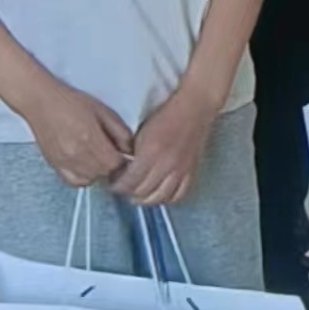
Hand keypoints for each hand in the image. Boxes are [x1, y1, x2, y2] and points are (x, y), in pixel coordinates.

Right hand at [24, 84, 132, 188]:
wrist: (41, 102)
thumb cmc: (72, 102)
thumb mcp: (104, 111)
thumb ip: (120, 132)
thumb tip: (130, 151)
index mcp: (90, 138)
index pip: (114, 164)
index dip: (123, 161)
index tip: (123, 155)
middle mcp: (76, 153)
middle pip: (103, 173)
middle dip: (111, 166)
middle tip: (111, 155)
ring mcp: (64, 161)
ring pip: (90, 179)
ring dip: (98, 172)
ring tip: (98, 158)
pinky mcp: (54, 165)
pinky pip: (73, 182)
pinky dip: (82, 177)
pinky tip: (85, 165)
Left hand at [113, 87, 218, 206]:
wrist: (194, 109)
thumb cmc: (167, 116)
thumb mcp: (143, 132)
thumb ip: (133, 154)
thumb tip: (122, 171)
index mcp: (151, 153)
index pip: (129, 182)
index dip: (118, 186)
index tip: (114, 182)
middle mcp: (167, 165)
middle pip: (143, 192)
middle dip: (129, 193)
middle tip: (123, 188)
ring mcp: (181, 171)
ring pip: (160, 198)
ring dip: (146, 199)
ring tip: (139, 194)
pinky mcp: (192, 172)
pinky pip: (178, 195)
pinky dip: (167, 199)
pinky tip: (159, 194)